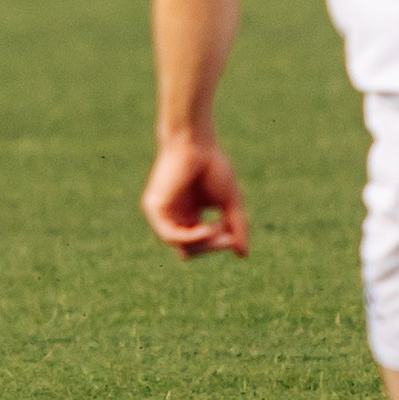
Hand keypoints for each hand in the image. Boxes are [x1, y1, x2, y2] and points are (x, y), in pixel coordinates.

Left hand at [141, 134, 248, 260]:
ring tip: (219, 229)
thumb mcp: (231, 201)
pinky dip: (191, 237)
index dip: (218, 245)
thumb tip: (243, 255)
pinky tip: (207, 228)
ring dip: (204, 243)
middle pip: (191, 251)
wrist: (195, 144)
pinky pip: (170, 235)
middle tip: (228, 236)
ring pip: (181, 247)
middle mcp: (174, 218)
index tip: (233, 235)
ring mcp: (163, 214)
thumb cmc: (212, 166)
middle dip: (212, 247)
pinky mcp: (154, 208)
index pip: (201, 245)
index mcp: (189, 217)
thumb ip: (237, 227)